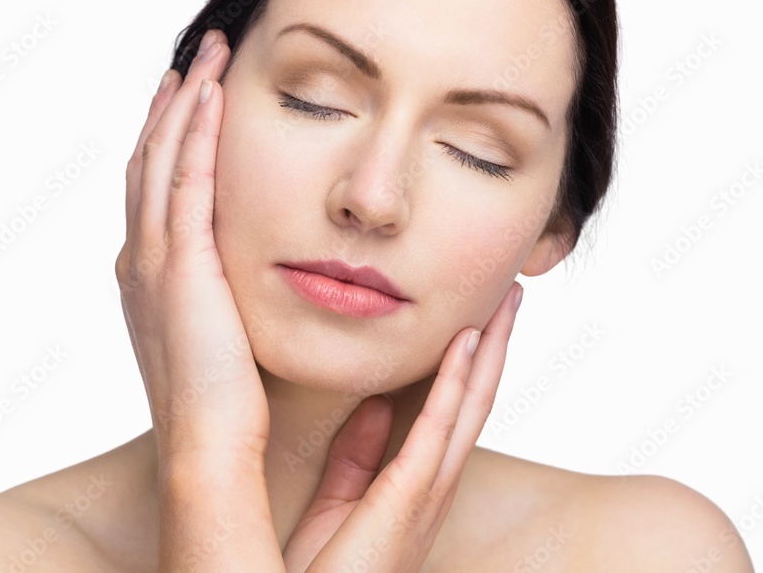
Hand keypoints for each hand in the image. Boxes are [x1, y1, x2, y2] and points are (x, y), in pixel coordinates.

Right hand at [115, 29, 269, 463]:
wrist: (209, 446)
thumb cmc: (225, 405)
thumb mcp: (217, 338)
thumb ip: (219, 301)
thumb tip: (242, 281)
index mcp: (148, 278)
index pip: (156, 191)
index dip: (168, 141)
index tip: (189, 102)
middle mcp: (141, 260)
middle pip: (150, 162)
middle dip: (171, 107)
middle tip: (192, 61)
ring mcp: (154, 260)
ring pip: (161, 158)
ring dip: (184, 103)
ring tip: (204, 57)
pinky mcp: (179, 264)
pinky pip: (185, 180)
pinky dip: (194, 132)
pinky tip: (211, 94)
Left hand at [282, 281, 523, 571]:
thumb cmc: (325, 570)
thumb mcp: (339, 497)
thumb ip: (358, 453)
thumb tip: (374, 405)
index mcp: (419, 481)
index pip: (453, 407)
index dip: (469, 360)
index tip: (477, 314)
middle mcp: (435, 482)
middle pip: (475, 399)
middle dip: (495, 344)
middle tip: (512, 292)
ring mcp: (428, 490)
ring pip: (470, 406)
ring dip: (489, 352)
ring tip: (506, 303)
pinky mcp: (409, 497)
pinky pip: (437, 430)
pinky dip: (453, 385)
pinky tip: (465, 345)